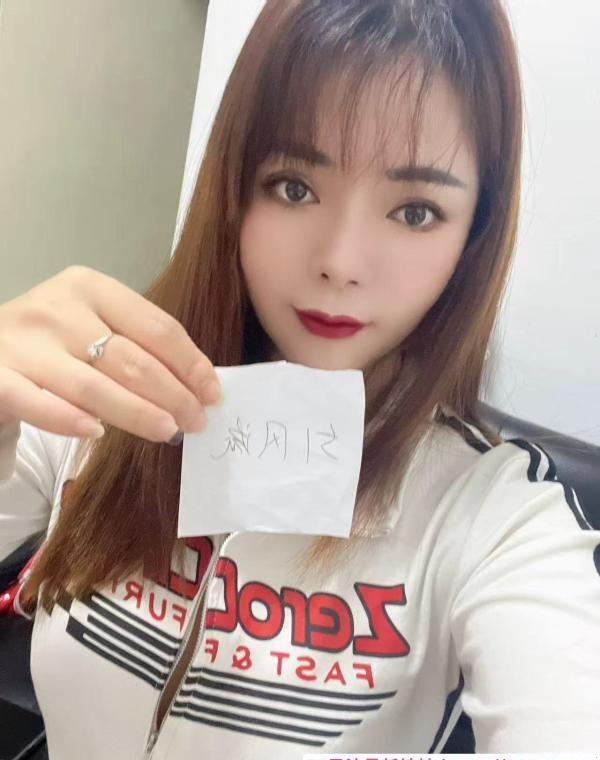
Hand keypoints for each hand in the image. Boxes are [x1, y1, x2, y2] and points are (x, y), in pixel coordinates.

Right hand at [0, 266, 221, 442]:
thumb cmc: (53, 340)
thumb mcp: (94, 324)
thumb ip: (138, 344)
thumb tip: (198, 385)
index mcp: (91, 287)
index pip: (157, 328)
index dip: (191, 365)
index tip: (212, 395)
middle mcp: (57, 309)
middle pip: (131, 359)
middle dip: (173, 395)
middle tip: (196, 422)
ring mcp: (24, 343)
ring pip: (93, 386)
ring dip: (137, 413)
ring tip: (168, 432)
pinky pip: (37, 404)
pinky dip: (68, 420)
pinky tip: (96, 433)